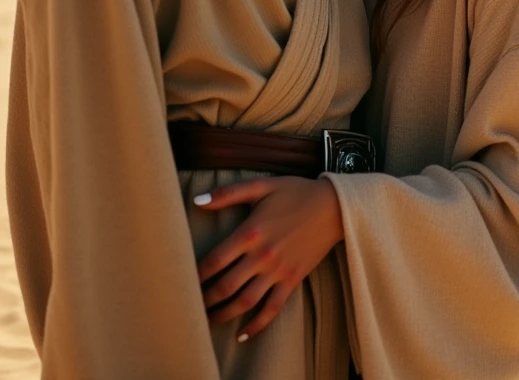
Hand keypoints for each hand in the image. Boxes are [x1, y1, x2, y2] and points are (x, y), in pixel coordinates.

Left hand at [194, 176, 343, 338]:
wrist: (334, 206)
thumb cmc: (296, 192)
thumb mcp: (262, 186)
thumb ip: (228, 193)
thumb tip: (197, 200)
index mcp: (250, 232)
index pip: (214, 261)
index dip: (196, 274)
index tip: (183, 280)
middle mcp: (262, 255)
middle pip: (225, 286)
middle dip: (205, 299)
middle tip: (191, 305)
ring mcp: (278, 271)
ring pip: (245, 301)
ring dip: (224, 315)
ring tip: (208, 321)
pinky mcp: (292, 280)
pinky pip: (272, 308)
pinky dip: (257, 325)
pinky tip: (243, 334)